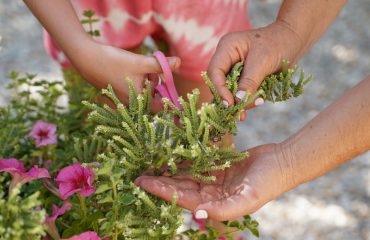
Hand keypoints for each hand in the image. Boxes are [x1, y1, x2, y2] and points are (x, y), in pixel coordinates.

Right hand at [71, 41, 180, 111]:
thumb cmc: (113, 61)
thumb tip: (179, 62)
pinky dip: (136, 78)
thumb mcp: (140, 62)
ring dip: (145, 79)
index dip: (168, 99)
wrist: (86, 57)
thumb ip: (160, 65)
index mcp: (137, 100)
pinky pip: (133, 87)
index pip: (159, 106)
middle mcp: (129, 103)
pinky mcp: (116, 90)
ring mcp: (122, 97)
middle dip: (154, 82)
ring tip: (136, 66)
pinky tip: (127, 68)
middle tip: (150, 70)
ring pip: (142, 90)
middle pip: (151, 96)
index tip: (172, 90)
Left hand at [136, 144, 295, 220]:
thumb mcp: (248, 200)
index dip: (162, 190)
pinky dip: (185, 156)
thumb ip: (223, 211)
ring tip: (151, 160)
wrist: (283, 163)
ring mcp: (214, 178)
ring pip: (186, 173)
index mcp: (215, 204)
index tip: (142, 182)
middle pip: (180, 185)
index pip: (182, 197)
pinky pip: (198, 160)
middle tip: (138, 171)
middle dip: (160, 180)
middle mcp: (211, 192)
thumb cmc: (268, 184)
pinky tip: (172, 150)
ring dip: (169, 168)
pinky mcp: (219, 164)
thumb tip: (197, 216)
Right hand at [208, 21, 302, 119]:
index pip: (215, 72)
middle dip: (229, 99)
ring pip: (229, 89)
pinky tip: (255, 103)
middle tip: (239, 114)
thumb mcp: (263, 63)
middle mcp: (226, 57)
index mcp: (227, 47)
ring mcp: (233, 67)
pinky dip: (246, 99)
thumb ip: (249, 82)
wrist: (293, 40)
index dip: (220, 89)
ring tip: (249, 110)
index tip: (230, 104)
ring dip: (238, 101)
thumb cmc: (278, 44)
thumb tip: (238, 101)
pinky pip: (239, 90)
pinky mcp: (242, 76)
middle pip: (219, 82)